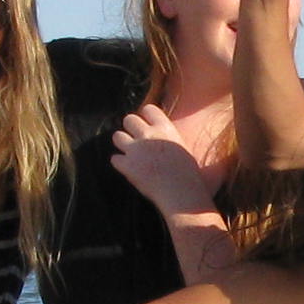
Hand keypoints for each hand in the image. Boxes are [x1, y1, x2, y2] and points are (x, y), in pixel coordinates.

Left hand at [110, 104, 215, 218]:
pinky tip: (128, 171)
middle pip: (128, 119)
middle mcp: (149, 135)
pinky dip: (120, 164)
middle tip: (135, 140)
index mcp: (165, 129)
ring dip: (121, 144)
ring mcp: (136, 150)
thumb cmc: (188, 175)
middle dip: (129, 128)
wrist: (182, 194)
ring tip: (129, 154)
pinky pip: (114, 159)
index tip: (146, 126)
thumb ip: (167, 139)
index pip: (148, 109)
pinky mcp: (127, 166)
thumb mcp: (182, 148)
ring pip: (116, 136)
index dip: (145, 117)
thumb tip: (160, 137)